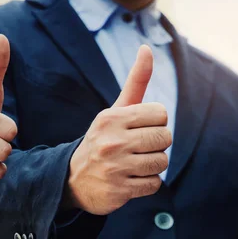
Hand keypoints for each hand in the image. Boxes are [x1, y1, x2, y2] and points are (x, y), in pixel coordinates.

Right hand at [67, 45, 171, 214]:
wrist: (72, 180)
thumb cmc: (104, 138)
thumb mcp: (116, 110)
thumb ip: (136, 80)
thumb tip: (147, 48)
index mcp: (112, 118)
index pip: (161, 114)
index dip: (157, 122)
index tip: (141, 128)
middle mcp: (112, 141)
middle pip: (165, 138)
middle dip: (158, 143)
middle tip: (140, 147)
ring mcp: (115, 168)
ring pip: (162, 162)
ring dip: (154, 165)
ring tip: (136, 163)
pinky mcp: (119, 191)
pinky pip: (154, 184)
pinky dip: (148, 183)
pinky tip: (132, 179)